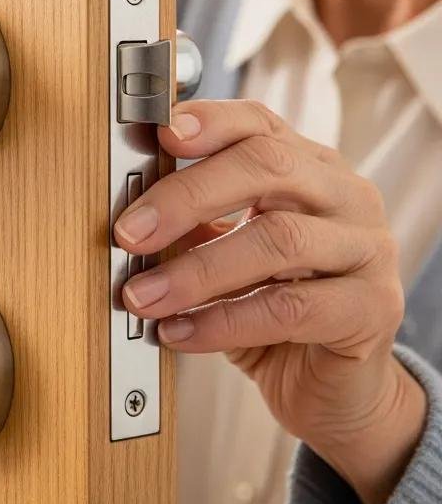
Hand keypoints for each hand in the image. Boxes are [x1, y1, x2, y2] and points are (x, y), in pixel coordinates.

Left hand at [117, 99, 426, 503]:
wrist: (331, 381)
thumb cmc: (272, 303)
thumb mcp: (226, 251)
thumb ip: (192, 223)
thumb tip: (129, 214)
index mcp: (307, 166)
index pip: (258, 123)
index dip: (210, 121)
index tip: (161, 134)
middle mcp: (345, 194)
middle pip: (268, 166)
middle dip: (187, 196)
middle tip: (129, 232)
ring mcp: (367, 248)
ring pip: (279, 239)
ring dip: (196, 271)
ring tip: (142, 296)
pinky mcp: (373, 309)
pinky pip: (291, 309)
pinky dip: (223, 322)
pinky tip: (179, 332)